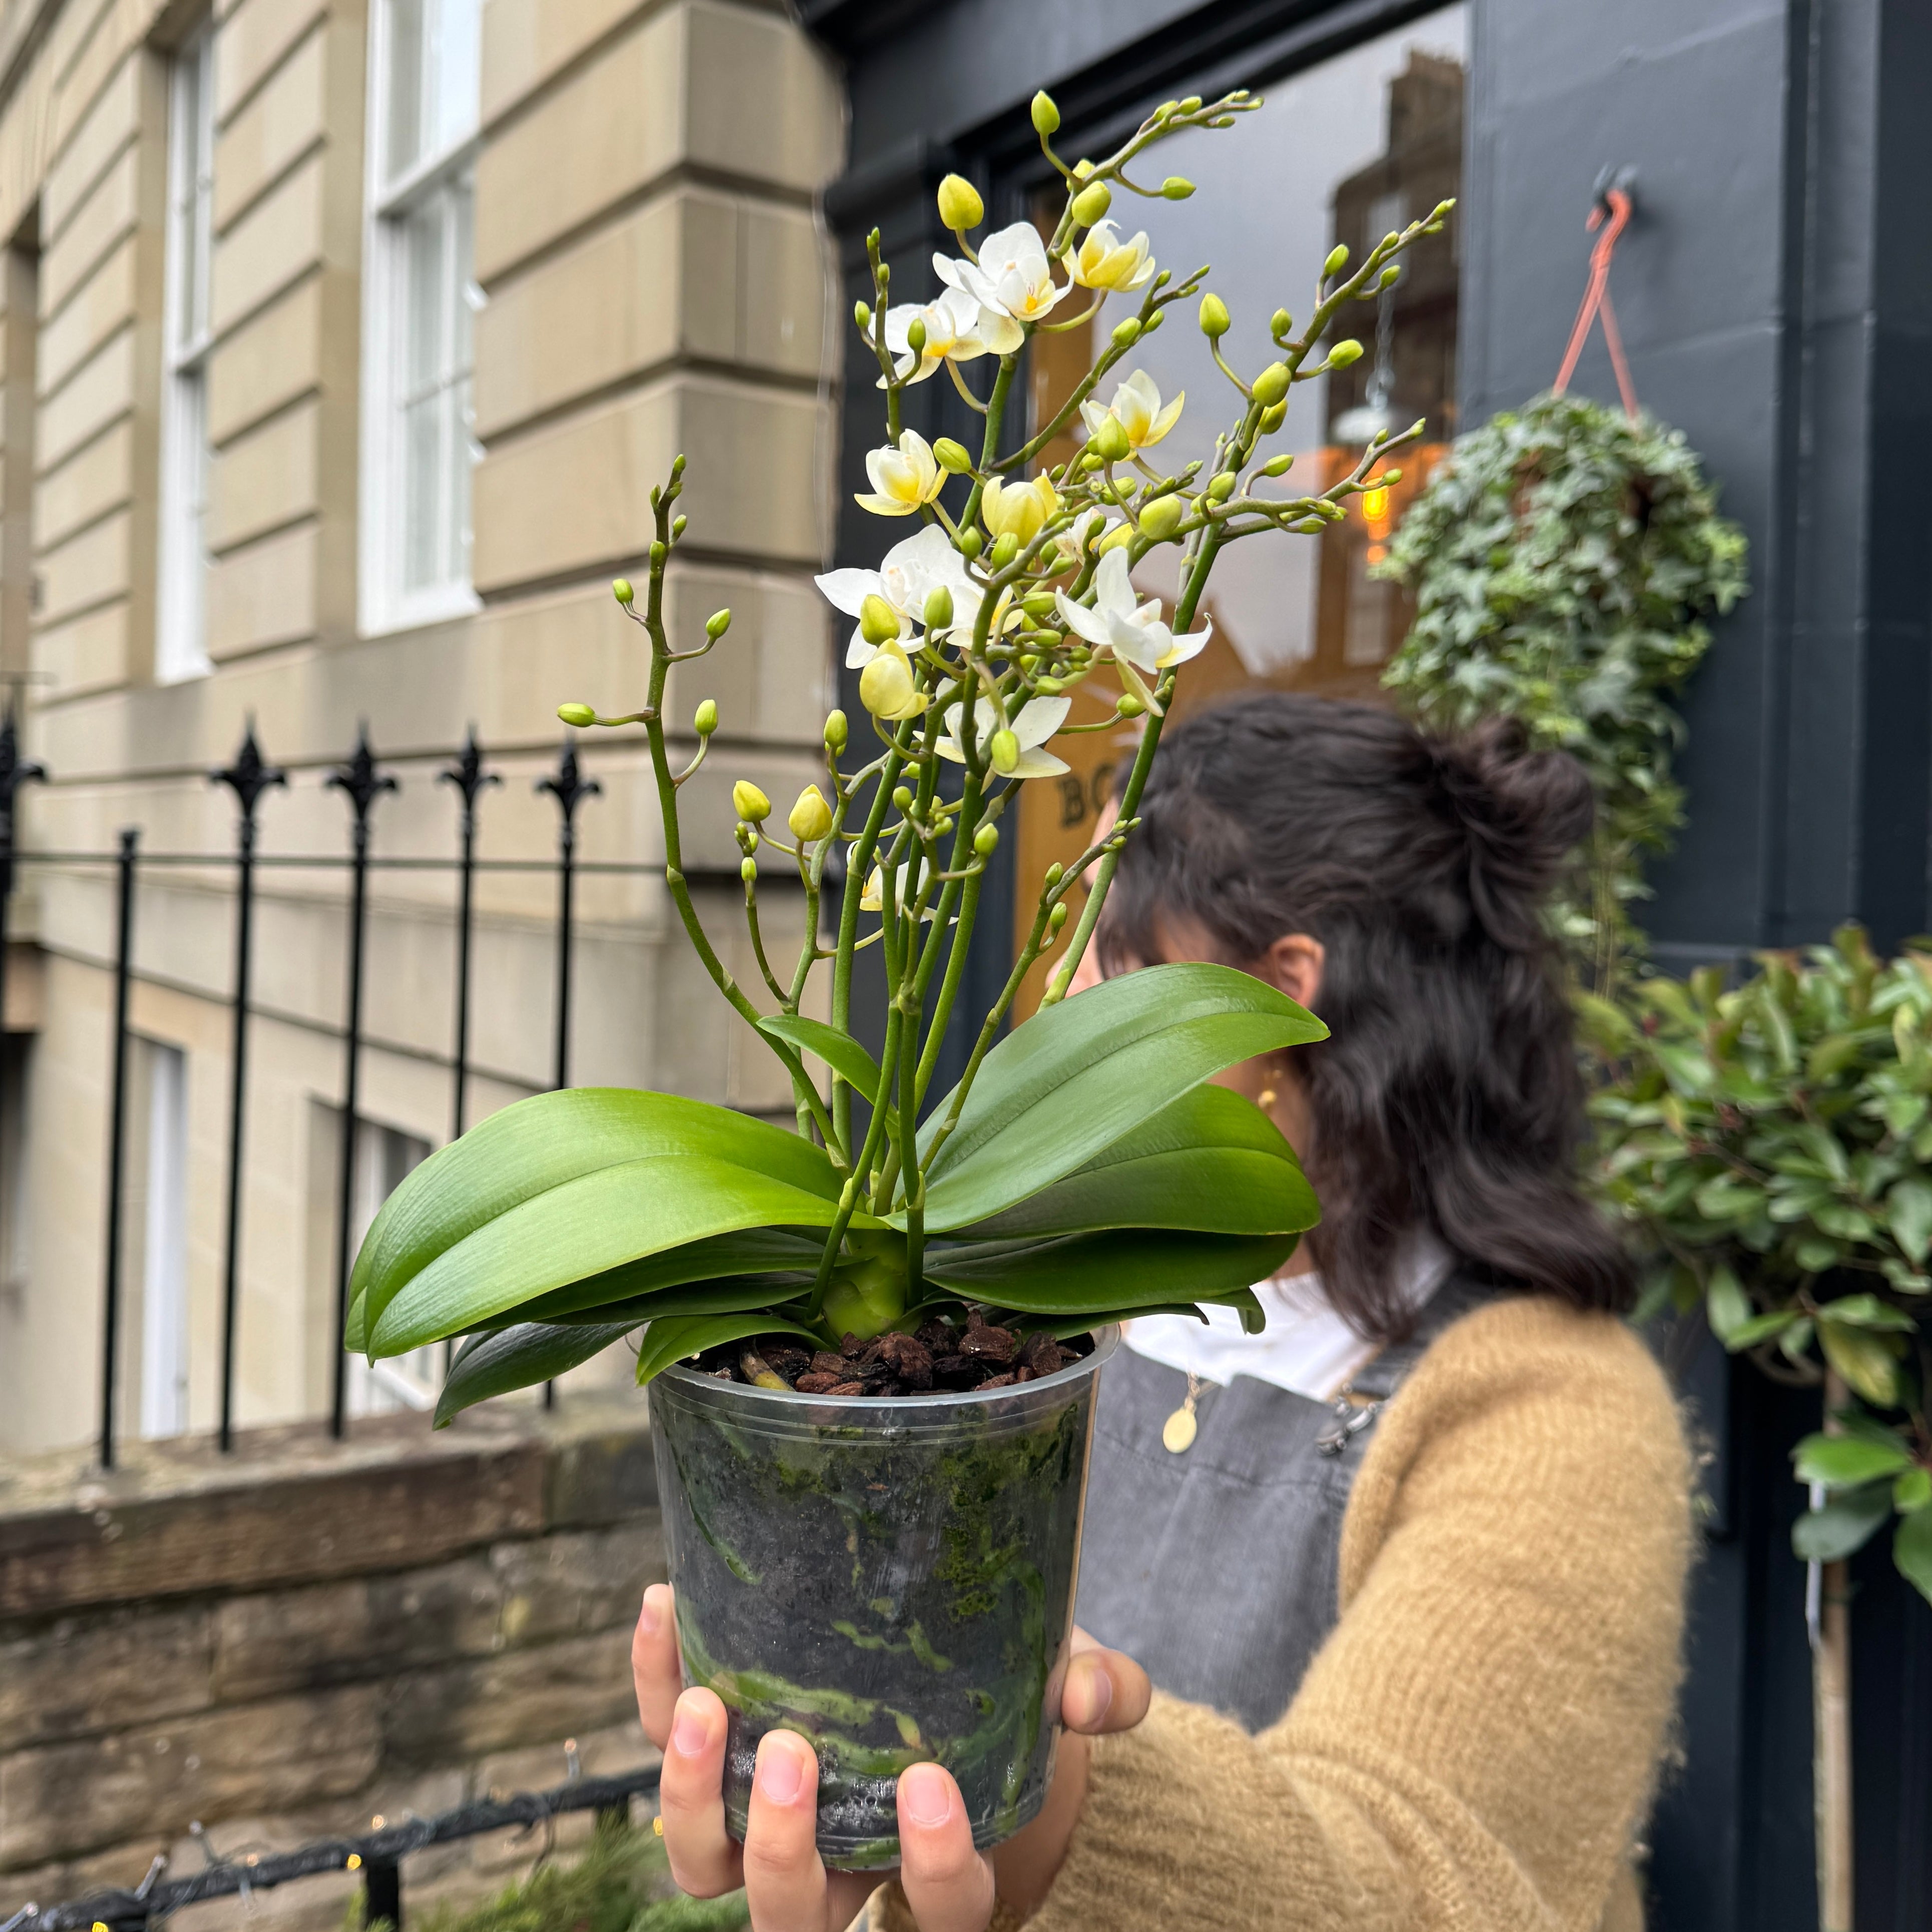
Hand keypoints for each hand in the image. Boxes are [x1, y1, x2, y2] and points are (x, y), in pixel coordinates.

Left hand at [632, 1583, 1149, 1929]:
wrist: (950, 1653)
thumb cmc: (1015, 1690)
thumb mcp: (1069, 1680)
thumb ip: (1100, 1690)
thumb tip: (1091, 1692)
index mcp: (940, 1862)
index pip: (941, 1912)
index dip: (932, 1869)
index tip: (929, 1781)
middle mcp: (843, 1866)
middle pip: (793, 1922)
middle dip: (779, 1849)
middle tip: (787, 1751)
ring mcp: (765, 1821)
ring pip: (702, 1871)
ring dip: (687, 1796)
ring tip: (702, 1703)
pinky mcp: (714, 1755)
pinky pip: (662, 1745)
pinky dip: (653, 1684)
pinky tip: (664, 1607)